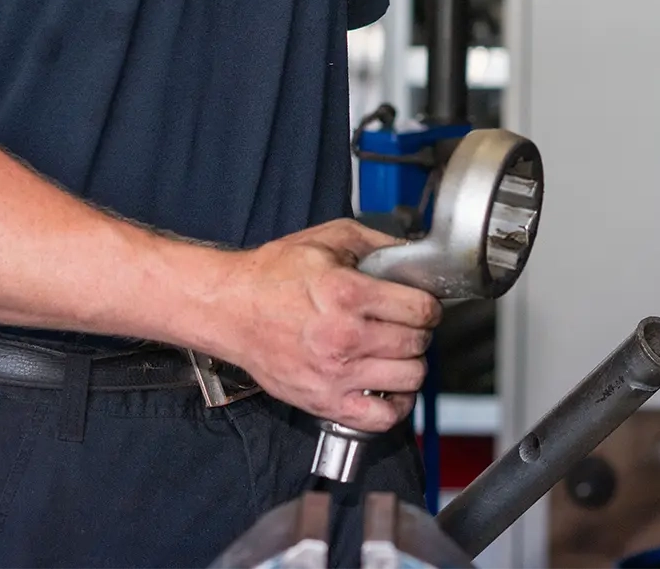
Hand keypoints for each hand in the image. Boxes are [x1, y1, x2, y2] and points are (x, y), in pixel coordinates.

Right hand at [205, 219, 441, 431]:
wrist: (230, 309)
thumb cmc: (273, 275)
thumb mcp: (326, 240)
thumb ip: (376, 243)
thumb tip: (413, 253)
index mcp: (347, 294)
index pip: (421, 309)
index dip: (429, 306)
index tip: (422, 306)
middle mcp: (345, 337)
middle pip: (417, 344)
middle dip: (420, 333)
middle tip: (408, 326)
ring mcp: (336, 374)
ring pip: (408, 379)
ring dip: (412, 366)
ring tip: (399, 354)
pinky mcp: (324, 402)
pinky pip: (381, 418)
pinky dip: (396, 406)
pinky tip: (390, 388)